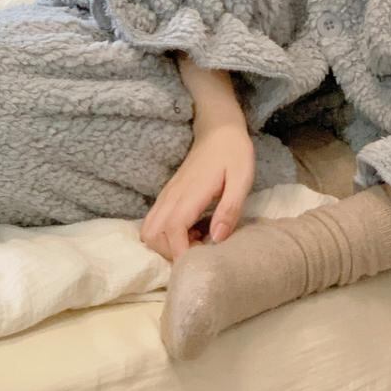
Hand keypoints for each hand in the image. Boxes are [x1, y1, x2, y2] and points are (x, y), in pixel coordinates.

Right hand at [141, 104, 255, 259]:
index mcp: (190, 194)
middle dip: (170, 252)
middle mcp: (172, 196)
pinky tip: (191, 232)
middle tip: (197, 253)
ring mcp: (167, 196)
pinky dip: (165, 235)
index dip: (181, 252)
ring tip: (193, 243)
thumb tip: (217, 238)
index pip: (172, 230)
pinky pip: (155, 222)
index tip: (198, 261)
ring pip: (148, 230)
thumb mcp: (242, 178)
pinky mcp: (168, 196)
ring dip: (165, 245)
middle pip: (152, 235)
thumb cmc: (234, 153)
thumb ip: (230, 208)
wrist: (218, 129)